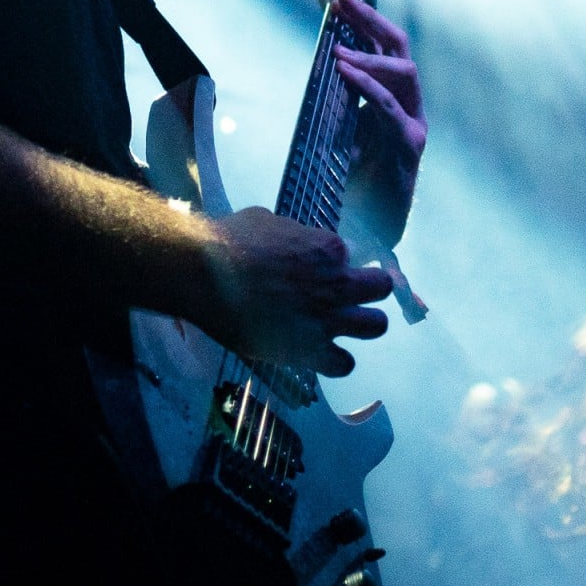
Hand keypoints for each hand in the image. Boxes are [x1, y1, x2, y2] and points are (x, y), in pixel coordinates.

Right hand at [200, 205, 391, 374]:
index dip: (338, 259)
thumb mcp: (267, 221)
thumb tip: (294, 240)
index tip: (324, 264)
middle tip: (352, 292)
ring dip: (365, 323)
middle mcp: (337, 284)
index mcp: (328, 248)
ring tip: (348, 324)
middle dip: (370, 287)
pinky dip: (337, 359)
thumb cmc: (230, 241)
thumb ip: (293, 234)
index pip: (353, 253)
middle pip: (381, 286)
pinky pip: (344, 364)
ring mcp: (328, 320)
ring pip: (376, 326)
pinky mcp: (310, 351)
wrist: (205, 276)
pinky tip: (324, 354)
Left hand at [330, 0, 426, 240]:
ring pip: (404, 73)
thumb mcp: (341, 130)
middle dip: (371, 22)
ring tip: (339, 50)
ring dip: (370, 56)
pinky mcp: (410, 146)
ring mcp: (414, 124)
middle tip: (342, 4)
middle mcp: (411, 105)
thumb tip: (321, 65)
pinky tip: (346, 73)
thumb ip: (339, 101)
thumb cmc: (355, 181)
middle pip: (400, 49)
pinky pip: (391, 108)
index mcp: (395, 98)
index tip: (338, 1)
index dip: (366, 22)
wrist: (371, 227)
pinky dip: (369, 87)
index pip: (387, 48)